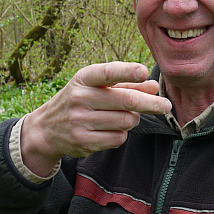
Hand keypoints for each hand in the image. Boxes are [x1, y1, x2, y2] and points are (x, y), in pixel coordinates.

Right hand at [20, 62, 170, 175]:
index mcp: (84, 78)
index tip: (143, 72)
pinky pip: (119, 138)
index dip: (127, 71)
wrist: (47, 129)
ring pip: (126, 121)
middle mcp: (80, 97)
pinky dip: (121, 134)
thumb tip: (154, 87)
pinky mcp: (84, 141)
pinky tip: (111, 129)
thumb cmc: (80, 101)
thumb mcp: (97, 88)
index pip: (108, 72)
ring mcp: (81, 120)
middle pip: (126, 101)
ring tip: (124, 117)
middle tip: (166, 106)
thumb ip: (127, 85)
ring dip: (133, 119)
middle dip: (151, 104)